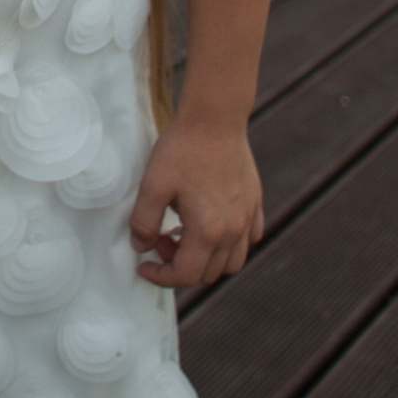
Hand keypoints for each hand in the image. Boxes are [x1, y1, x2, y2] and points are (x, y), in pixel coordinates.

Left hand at [128, 114, 264, 287]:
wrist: (214, 119)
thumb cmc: (182, 150)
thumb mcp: (152, 185)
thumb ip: (143, 222)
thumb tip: (141, 246)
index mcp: (208, 231)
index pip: (185, 275)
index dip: (160, 277)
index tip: (144, 265)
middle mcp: (234, 231)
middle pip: (209, 273)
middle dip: (179, 267)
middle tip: (159, 241)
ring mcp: (248, 217)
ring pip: (233, 262)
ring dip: (207, 261)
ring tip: (183, 236)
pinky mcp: (255, 203)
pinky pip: (249, 239)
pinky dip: (230, 245)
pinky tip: (212, 227)